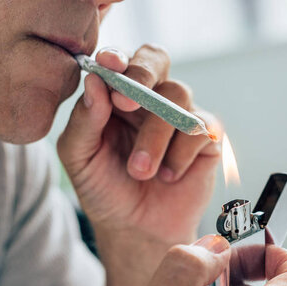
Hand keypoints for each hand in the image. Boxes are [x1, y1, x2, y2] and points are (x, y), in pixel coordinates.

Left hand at [57, 45, 221, 247]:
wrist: (136, 229)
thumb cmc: (105, 190)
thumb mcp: (79, 158)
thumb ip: (83, 120)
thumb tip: (93, 81)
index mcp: (117, 95)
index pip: (121, 60)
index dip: (117, 57)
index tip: (109, 66)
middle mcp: (151, 98)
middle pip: (157, 58)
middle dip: (143, 73)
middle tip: (127, 103)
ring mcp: (181, 115)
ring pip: (177, 96)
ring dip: (155, 135)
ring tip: (140, 171)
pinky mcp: (207, 138)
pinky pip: (200, 128)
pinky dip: (180, 155)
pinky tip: (168, 176)